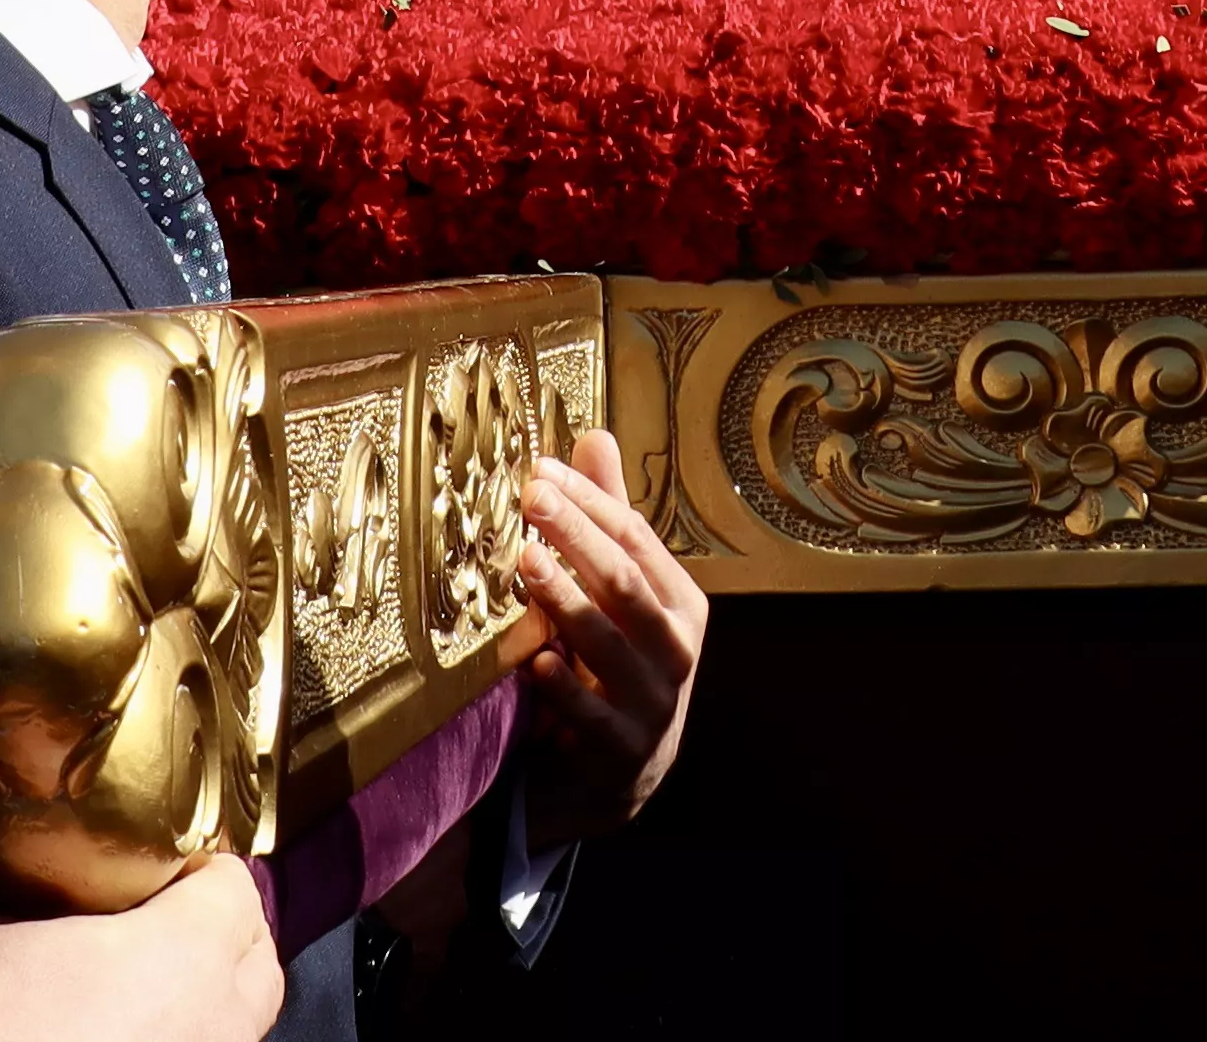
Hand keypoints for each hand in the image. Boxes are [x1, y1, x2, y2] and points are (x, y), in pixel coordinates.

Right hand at [0, 853, 278, 1041]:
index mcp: (188, 950)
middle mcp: (217, 1020)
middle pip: (259, 961)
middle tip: (171, 923)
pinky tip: (132, 1033)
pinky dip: (182, 1039)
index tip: (163, 868)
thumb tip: (40, 901)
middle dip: (227, 935)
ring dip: (210, 1000)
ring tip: (153, 989)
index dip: (200, 869)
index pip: (235, 886)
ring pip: (239, 1026)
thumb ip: (36, 901)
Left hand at [509, 431, 704, 843]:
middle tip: (531, 496)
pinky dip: (565, 687)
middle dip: (578, 535)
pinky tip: (536, 661)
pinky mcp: (622, 750)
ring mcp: (653, 702)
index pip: (634, 538)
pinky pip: (592, 714)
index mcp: (679, 602)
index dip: (589, 501)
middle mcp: (675, 648)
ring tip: (527, 562)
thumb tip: (596, 435)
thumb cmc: (615, 662)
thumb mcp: (619, 591)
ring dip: (568, 601)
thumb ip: (609, 518)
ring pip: (611, 643)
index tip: (540, 469)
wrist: (621, 772)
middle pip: (624, 581)